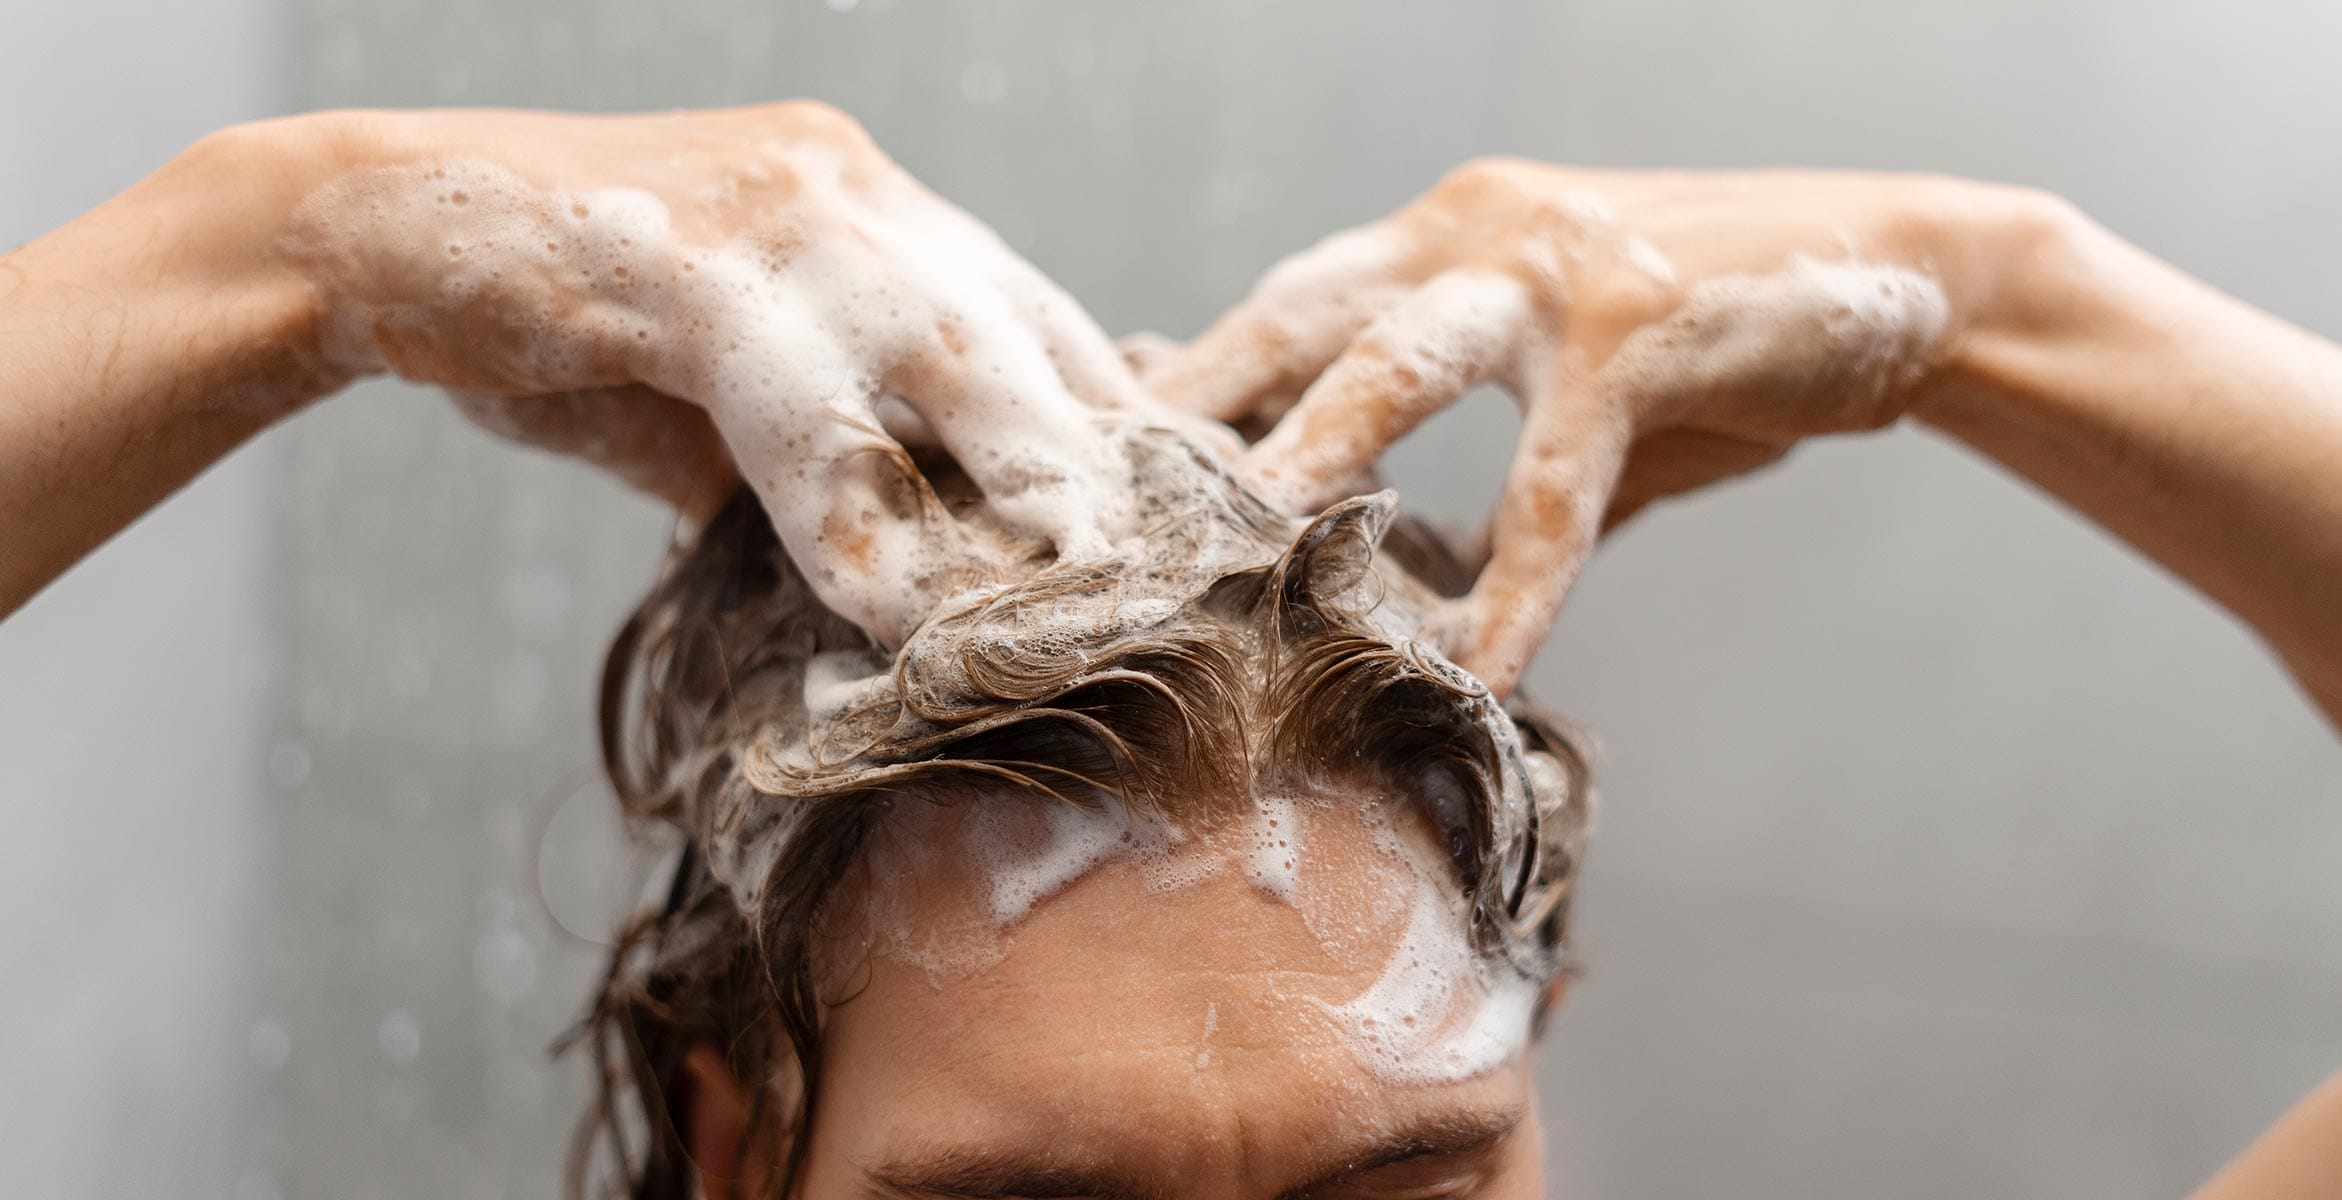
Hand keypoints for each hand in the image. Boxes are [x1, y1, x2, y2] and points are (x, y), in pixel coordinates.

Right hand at [284, 102, 1149, 643]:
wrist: (384, 235)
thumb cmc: (578, 328)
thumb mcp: (736, 398)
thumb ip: (837, 462)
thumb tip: (920, 590)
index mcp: (889, 217)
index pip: (1045, 325)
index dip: (1119, 432)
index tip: (1181, 536)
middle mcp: (862, 197)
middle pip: (1029, 342)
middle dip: (1104, 472)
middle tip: (1173, 590)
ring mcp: (781, 216)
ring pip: (947, 361)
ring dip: (1019, 492)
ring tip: (1077, 608)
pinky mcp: (687, 262)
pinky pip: (800, 407)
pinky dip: (851, 515)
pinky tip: (893, 608)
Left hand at [1145, 160, 2023, 692]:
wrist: (1913, 274)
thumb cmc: (1718, 342)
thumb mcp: (1566, 375)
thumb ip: (1464, 441)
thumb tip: (1366, 541)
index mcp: (1443, 236)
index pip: (1287, 306)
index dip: (1196, 383)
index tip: (1103, 463)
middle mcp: (1475, 233)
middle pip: (1298, 312)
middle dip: (1196, 402)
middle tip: (1097, 495)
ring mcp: (1557, 273)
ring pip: (1400, 363)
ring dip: (1310, 452)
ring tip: (1233, 542)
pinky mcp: (1644, 333)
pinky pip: (1560, 480)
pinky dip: (1522, 580)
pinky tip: (1485, 664)